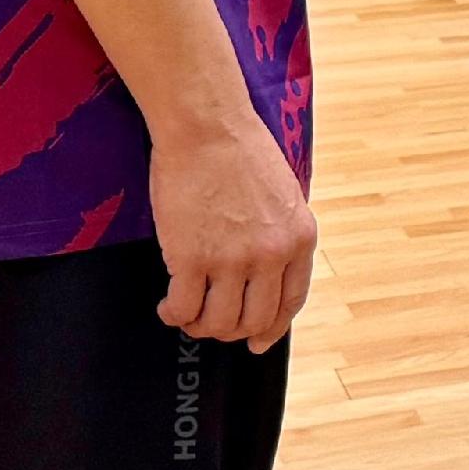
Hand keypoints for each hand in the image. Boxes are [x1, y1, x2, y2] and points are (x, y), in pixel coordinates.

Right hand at [148, 119, 319, 350]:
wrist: (208, 129)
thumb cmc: (241, 152)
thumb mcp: (283, 196)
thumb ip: (280, 235)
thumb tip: (267, 271)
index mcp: (300, 239)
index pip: (291, 302)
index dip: (273, 328)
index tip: (259, 341)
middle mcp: (272, 255)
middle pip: (255, 319)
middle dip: (233, 331)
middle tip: (212, 324)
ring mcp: (232, 259)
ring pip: (219, 322)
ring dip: (201, 326)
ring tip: (187, 314)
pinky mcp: (192, 257)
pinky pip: (184, 308)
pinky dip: (174, 314)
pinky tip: (168, 307)